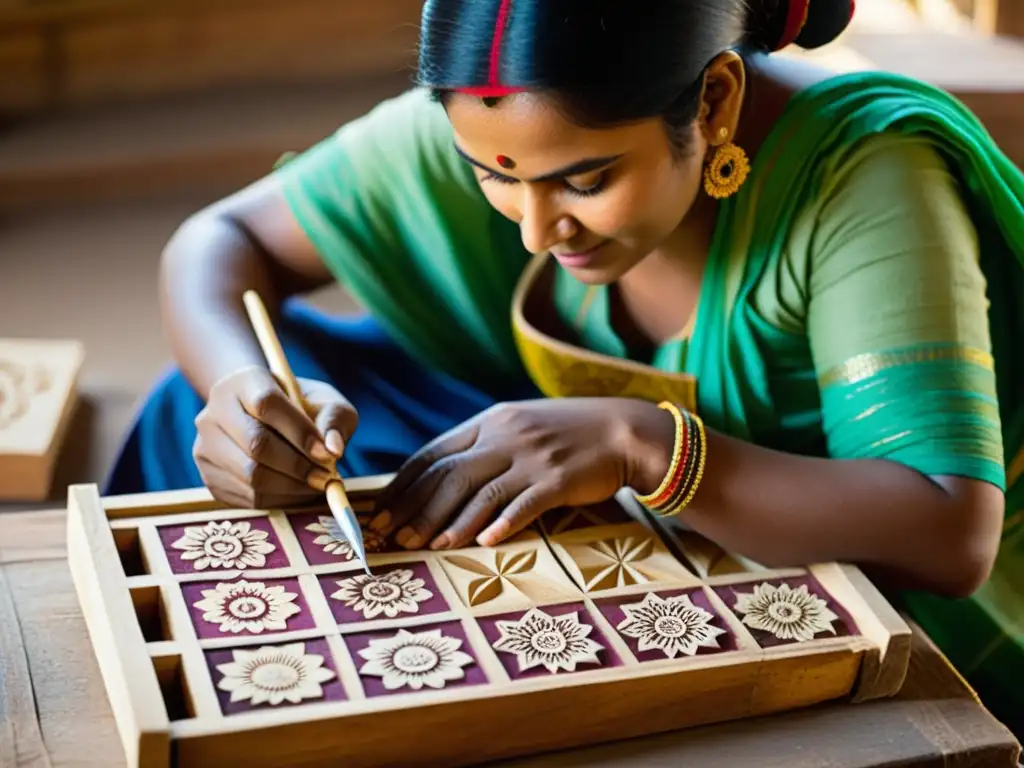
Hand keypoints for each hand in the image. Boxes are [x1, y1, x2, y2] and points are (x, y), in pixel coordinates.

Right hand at [192, 365, 358, 508]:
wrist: (259, 417)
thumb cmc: (298, 406)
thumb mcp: (324, 401)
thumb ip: (334, 418)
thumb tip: (333, 449)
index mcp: (242, 382)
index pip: (266, 404)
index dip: (299, 432)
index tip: (327, 453)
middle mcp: (214, 412)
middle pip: (256, 444)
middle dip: (298, 466)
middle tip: (326, 477)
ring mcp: (205, 447)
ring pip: (251, 476)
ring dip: (292, 487)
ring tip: (316, 484)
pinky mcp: (209, 477)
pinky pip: (248, 497)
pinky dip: (281, 500)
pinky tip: (299, 490)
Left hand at [371, 398, 672, 549]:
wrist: (622, 430)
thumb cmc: (565, 434)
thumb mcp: (518, 426)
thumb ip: (481, 446)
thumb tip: (438, 477)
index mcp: (489, 422)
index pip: (433, 455)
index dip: (403, 487)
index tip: (380, 513)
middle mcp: (505, 436)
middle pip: (449, 475)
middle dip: (416, 510)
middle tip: (393, 539)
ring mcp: (532, 457)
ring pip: (480, 492)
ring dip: (450, 523)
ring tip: (428, 548)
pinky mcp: (559, 479)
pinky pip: (525, 504)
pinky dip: (502, 524)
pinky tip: (484, 543)